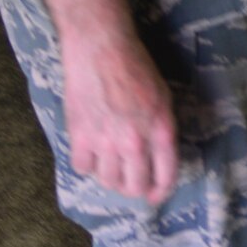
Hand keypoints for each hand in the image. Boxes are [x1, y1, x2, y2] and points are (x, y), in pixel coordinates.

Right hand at [62, 29, 178, 205]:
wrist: (102, 51)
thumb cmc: (137, 68)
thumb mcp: (163, 97)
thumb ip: (161, 129)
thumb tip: (158, 157)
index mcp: (161, 130)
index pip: (166, 175)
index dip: (161, 190)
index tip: (155, 195)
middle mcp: (135, 142)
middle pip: (134, 185)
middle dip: (136, 189)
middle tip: (132, 183)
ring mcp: (106, 142)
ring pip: (108, 180)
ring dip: (111, 177)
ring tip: (112, 166)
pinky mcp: (80, 137)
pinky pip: (83, 168)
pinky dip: (88, 164)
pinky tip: (92, 152)